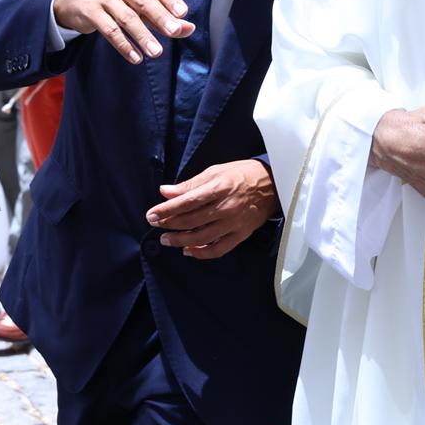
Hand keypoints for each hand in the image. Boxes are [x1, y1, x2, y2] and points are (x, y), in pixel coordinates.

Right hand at [52, 0, 193, 64]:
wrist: (75, 0)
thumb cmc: (115, 1)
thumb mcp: (138, 5)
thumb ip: (163, 16)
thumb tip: (189, 28)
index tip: (183, 13)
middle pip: (143, 1)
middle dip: (160, 17)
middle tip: (174, 32)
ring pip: (127, 18)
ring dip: (143, 36)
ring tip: (156, 52)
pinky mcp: (90, 11)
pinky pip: (109, 30)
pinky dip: (124, 45)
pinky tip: (136, 57)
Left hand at [146, 159, 277, 258]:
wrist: (273, 184)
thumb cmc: (241, 174)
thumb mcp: (215, 171)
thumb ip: (189, 185)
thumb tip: (165, 192)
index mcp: (219, 188)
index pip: (186, 202)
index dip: (166, 210)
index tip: (151, 214)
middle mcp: (226, 207)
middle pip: (191, 221)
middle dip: (169, 225)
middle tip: (155, 226)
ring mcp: (234, 223)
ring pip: (202, 238)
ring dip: (180, 241)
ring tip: (167, 240)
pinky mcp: (241, 234)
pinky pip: (219, 249)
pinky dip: (202, 253)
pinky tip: (188, 251)